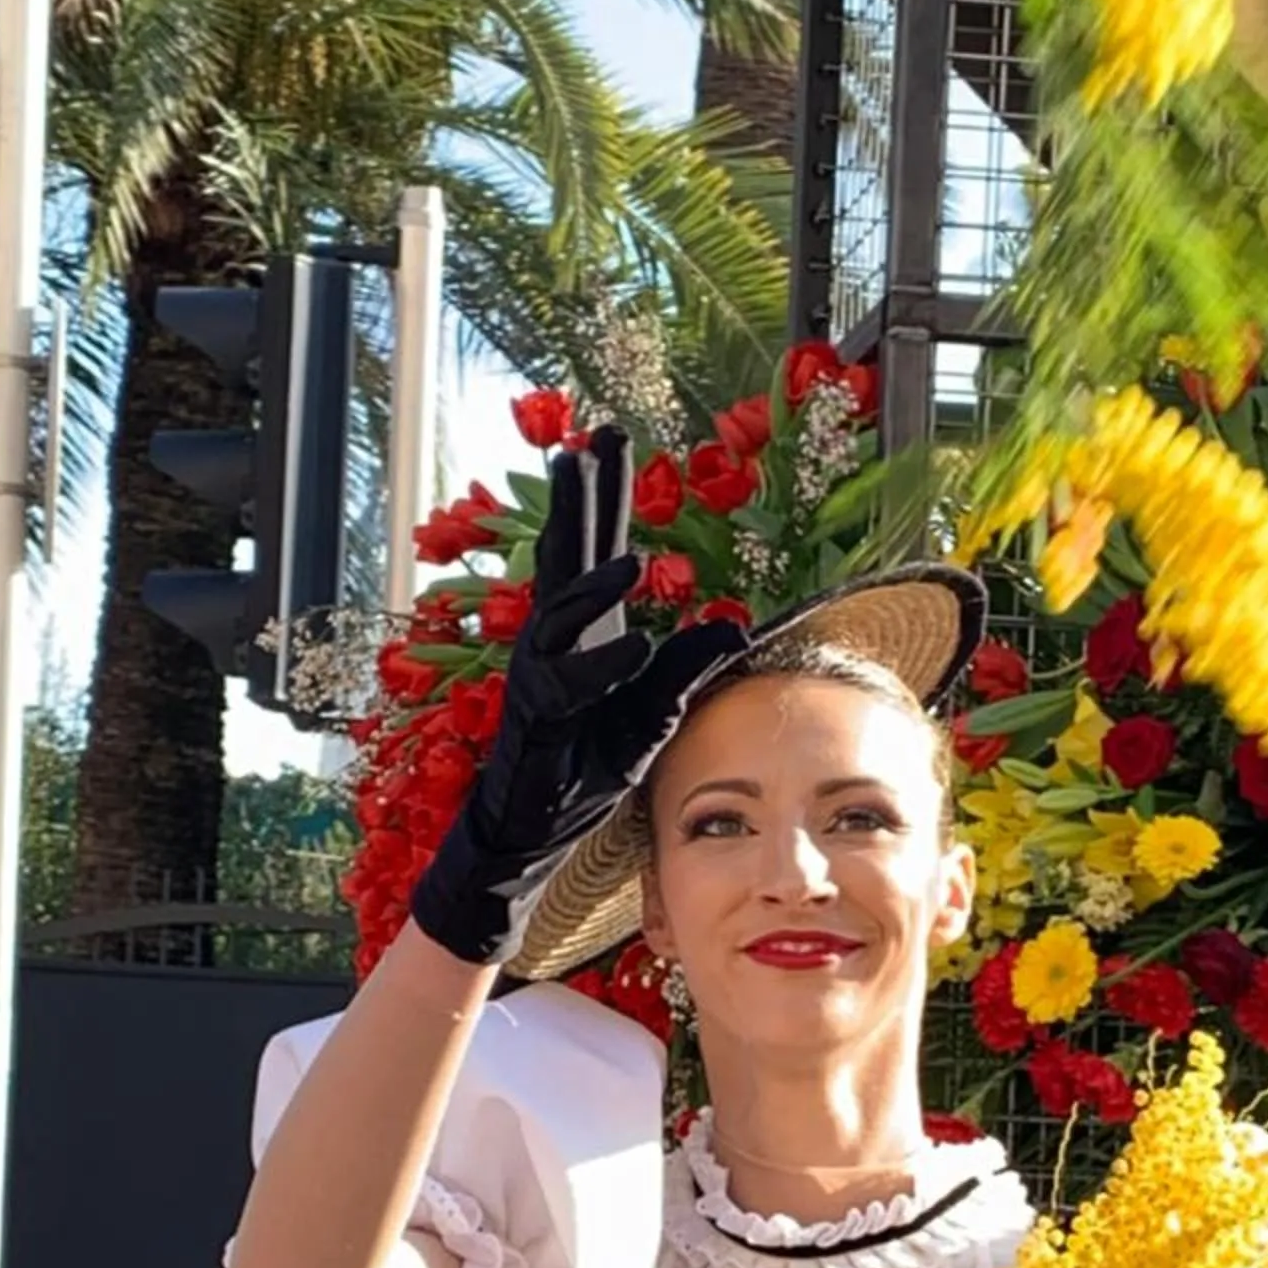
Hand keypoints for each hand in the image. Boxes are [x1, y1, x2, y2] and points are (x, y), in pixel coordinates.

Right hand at [409, 430, 748, 965]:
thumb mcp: (651, 716)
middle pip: (569, 555)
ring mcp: (540, 674)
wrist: (535, 828)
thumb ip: (684, 671)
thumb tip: (733, 628)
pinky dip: (599, 666)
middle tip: (593, 442)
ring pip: (562, 612)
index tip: (610, 439)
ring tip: (633, 559)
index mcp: (584, 630)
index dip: (606, 496)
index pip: (597, 549)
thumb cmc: (584, 765)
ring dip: (595, 584)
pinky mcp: (536, 717)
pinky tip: (632, 646)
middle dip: (582, 500)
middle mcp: (554, 640)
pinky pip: (568, 685)